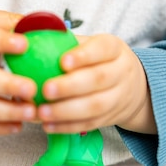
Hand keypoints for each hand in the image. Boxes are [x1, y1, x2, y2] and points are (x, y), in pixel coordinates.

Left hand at [37, 34, 155, 134]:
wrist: (134, 86)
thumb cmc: (100, 60)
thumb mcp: (91, 45)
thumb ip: (67, 42)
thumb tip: (31, 38)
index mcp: (114, 48)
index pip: (102, 49)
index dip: (84, 56)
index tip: (63, 61)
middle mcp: (121, 72)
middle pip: (99, 79)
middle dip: (71, 86)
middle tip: (46, 89)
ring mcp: (118, 97)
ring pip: (95, 106)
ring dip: (66, 111)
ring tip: (43, 111)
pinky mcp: (110, 118)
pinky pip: (90, 124)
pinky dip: (67, 126)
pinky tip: (48, 125)